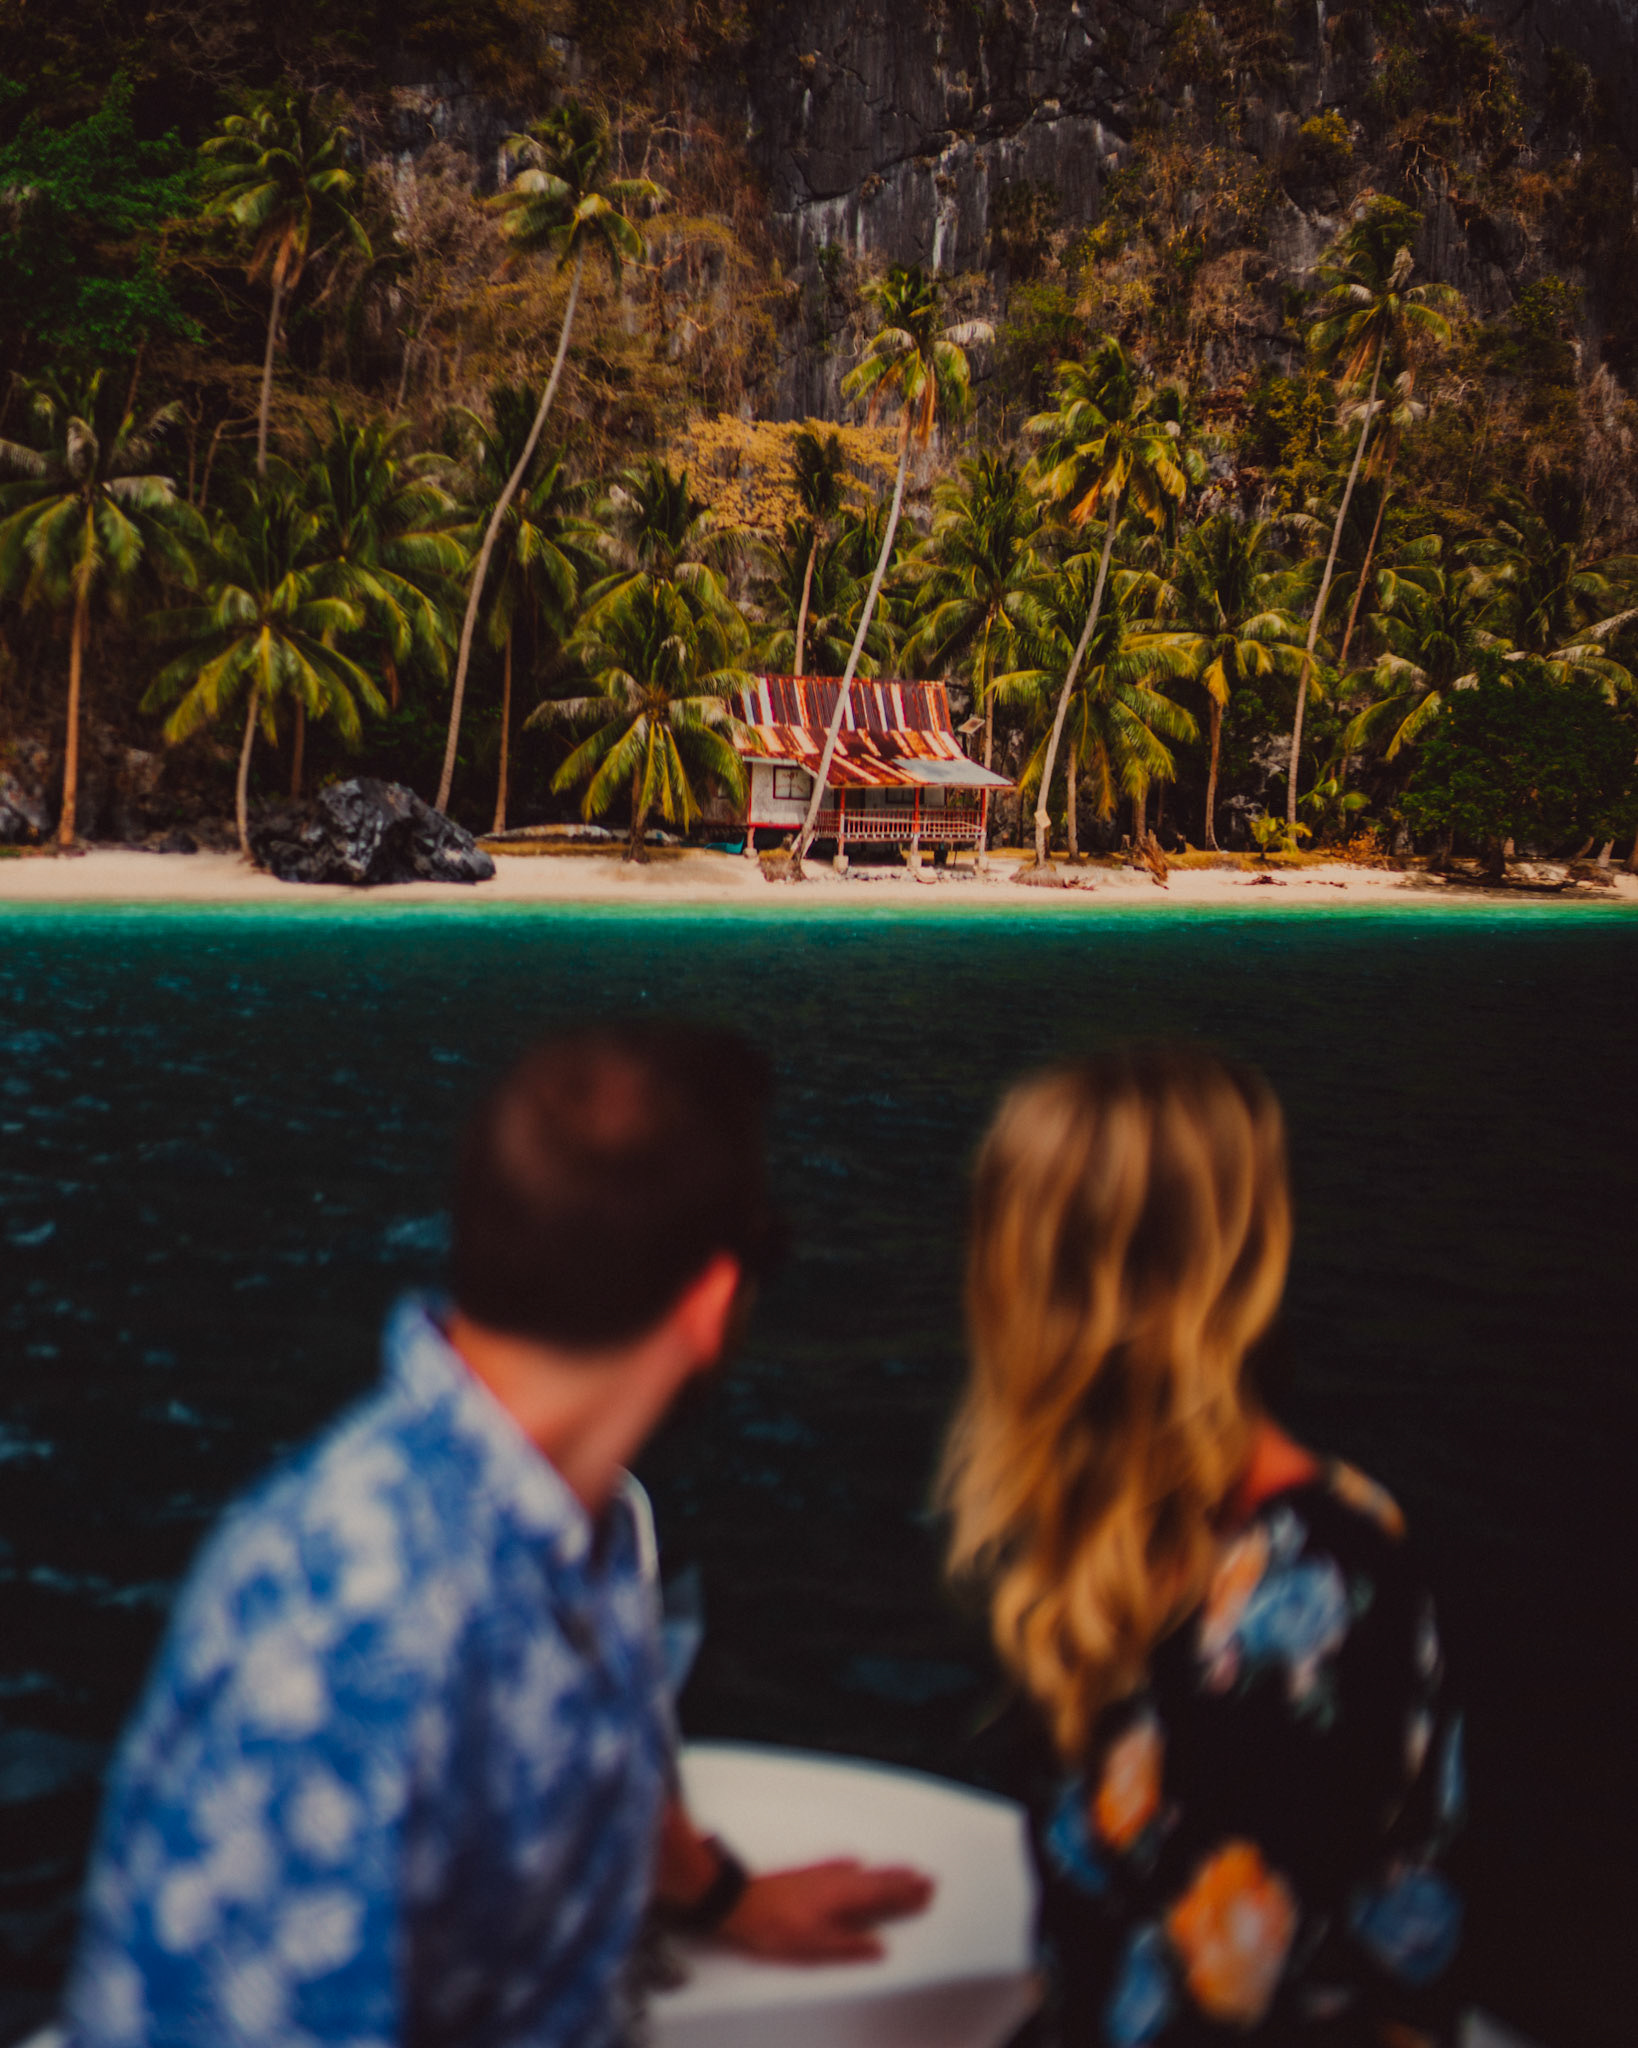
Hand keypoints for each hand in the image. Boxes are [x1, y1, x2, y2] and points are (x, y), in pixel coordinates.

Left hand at [717, 1858, 934, 1962]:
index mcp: (844, 1896)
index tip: (927, 1891)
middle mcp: (838, 1879)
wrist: (741, 1903)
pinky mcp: (809, 1873)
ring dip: (886, 1872)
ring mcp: (823, 1874)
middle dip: (904, 1880)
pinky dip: (855, 1865)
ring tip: (904, 1871)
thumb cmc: (776, 1926)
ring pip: (863, 1871)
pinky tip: (857, 1862)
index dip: (906, 1895)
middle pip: (878, 1880)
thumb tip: (879, 1947)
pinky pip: (841, 1864)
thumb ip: (850, 1946)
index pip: (884, 1895)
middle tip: (927, 1878)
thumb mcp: (816, 1946)